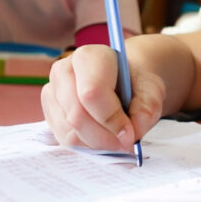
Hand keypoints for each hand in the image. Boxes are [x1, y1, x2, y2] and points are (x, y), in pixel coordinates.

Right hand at [40, 44, 165, 152]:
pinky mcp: (49, 112)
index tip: (131, 134)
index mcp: (89, 57)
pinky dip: (87, 145)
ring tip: (117, 139)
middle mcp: (63, 70)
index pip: (92, 92)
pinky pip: (64, 139)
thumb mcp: (151, 91)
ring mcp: (51, 92)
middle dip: (105, 137)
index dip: (111, 119)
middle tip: (126, 143)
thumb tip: (134, 132)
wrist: (121, 82)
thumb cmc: (134, 84)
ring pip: (70, 131)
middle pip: (77, 115)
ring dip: (97, 143)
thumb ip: (147, 109)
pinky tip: (103, 136)